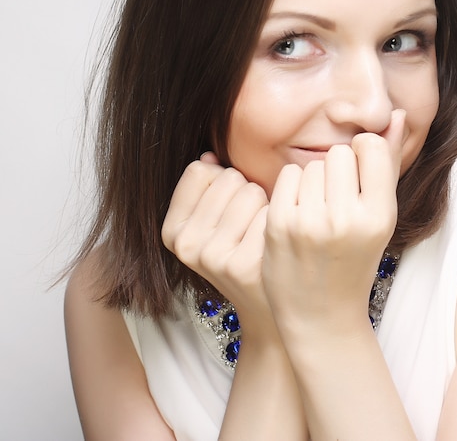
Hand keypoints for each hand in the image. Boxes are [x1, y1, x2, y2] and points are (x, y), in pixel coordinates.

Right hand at [161, 153, 270, 329]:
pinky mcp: (244, 264)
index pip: (200, 170)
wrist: (267, 305)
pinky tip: (274, 244)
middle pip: (228, 177)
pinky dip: (279, 221)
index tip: (228, 207)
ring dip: (264, 205)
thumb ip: (208, 185)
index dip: (223, 181)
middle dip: (245, 192)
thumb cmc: (244, 251)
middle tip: (249, 224)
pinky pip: (271, 211)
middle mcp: (186, 245)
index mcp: (172, 230)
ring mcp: (213, 257)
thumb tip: (209, 156)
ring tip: (261, 233)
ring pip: (251, 190)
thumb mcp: (214, 221)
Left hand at [262, 109, 405, 338]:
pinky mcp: (278, 224)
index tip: (360, 178)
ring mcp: (309, 222)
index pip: (371, 145)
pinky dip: (292, 189)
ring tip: (318, 213)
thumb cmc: (355, 259)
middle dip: (338, 170)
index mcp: (381, 215)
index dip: (364, 156)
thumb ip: (389, 163)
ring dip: (314, 181)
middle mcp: (346, 218)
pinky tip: (298, 214)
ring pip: (312, 164)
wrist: (321, 314)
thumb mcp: (382, 216)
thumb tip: (399, 114)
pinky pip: (288, 176)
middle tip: (338, 203)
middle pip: (338, 152)